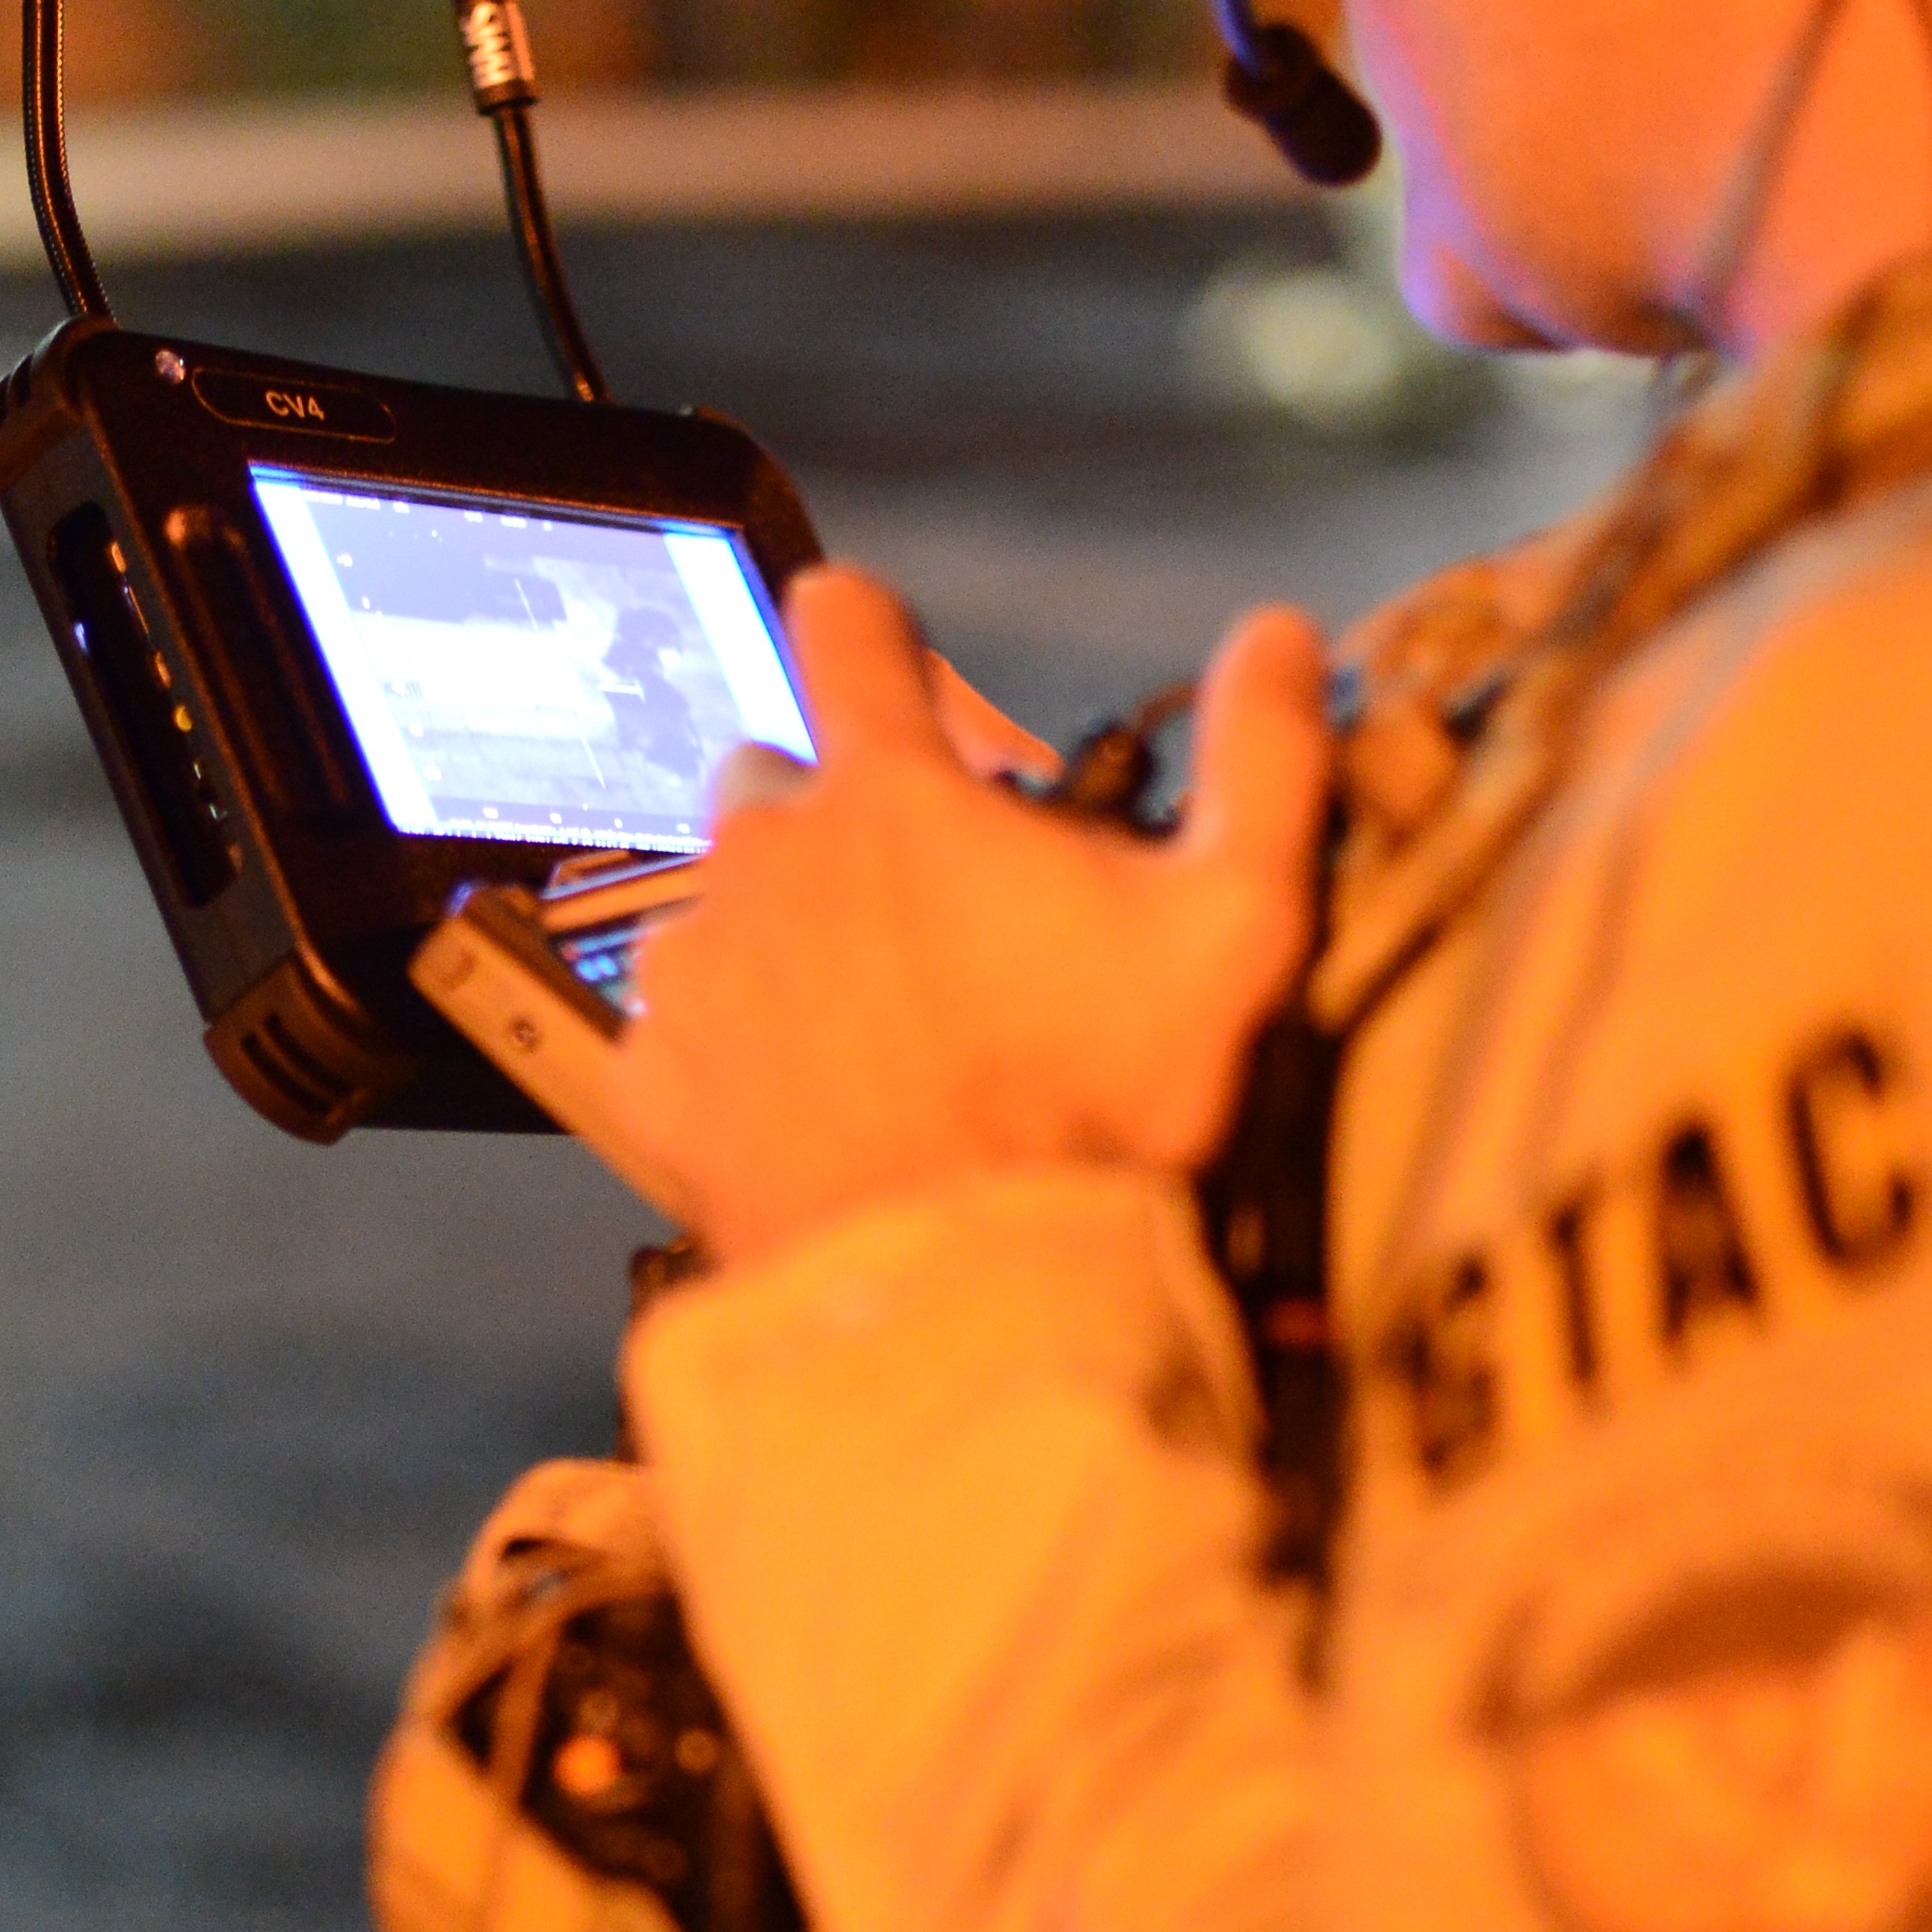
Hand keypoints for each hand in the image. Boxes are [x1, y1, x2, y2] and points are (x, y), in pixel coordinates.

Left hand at [616, 565, 1331, 1269]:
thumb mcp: (1235, 926)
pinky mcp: (653, 1080)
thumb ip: (1264, 759)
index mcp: (891, 793)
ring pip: (724, 910)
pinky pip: (684, 1031)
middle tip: (918, 914)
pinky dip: (737, 1054)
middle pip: (772, 776)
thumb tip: (1278, 629)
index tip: (880, 656)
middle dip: (830, 818)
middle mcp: (766, 856)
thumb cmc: (1105, 1107)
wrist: (969, 1301)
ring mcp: (696, 970)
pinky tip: (812, 1110)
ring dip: (783, 940)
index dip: (866, 630)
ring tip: (871, 1032)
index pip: (845, 629)